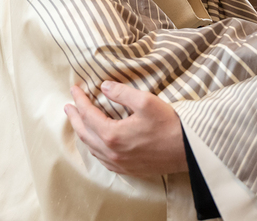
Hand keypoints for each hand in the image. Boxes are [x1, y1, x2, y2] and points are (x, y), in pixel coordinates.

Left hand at [64, 81, 186, 177]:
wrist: (187, 151)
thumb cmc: (168, 125)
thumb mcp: (145, 102)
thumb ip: (122, 93)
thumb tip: (104, 87)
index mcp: (112, 134)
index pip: (88, 114)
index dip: (80, 100)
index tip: (74, 89)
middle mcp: (111, 152)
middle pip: (84, 133)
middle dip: (74, 117)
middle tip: (68, 106)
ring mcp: (118, 163)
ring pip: (91, 148)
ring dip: (82, 132)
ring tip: (78, 121)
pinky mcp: (127, 169)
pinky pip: (102, 159)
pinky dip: (93, 147)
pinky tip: (95, 142)